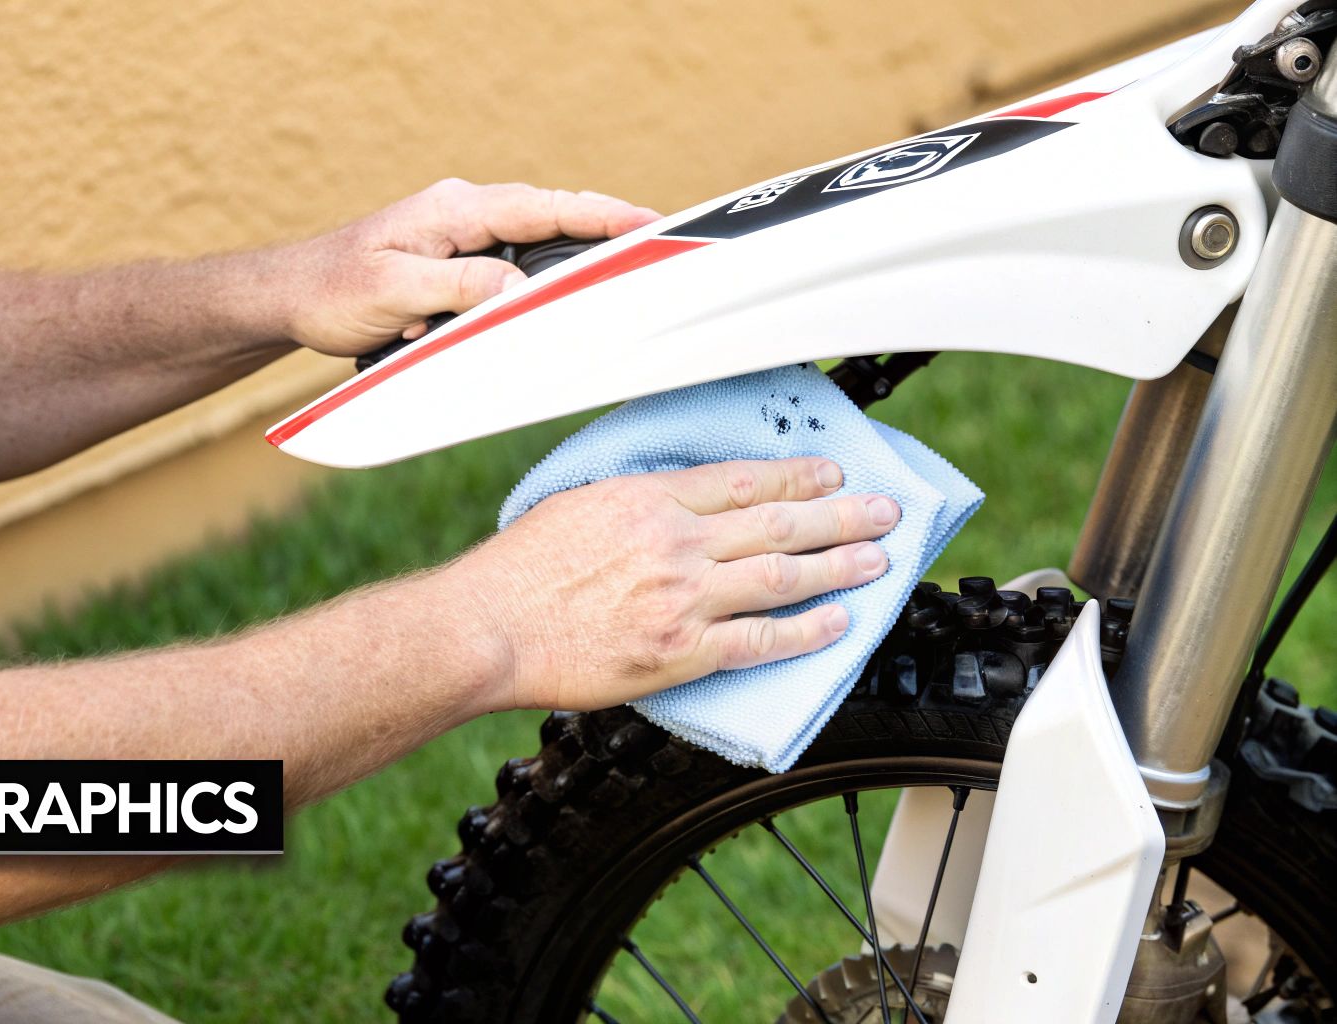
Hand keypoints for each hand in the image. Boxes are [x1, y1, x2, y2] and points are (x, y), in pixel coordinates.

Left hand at [279, 178, 660, 355]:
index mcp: (455, 210)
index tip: (648, 222)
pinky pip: (510, 269)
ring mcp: (461, 237)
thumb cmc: (334, 288)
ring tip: (620, 276)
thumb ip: (460, 287)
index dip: (599, 214)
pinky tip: (556, 301)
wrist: (292, 296)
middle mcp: (463, 215)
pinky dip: (536, 284)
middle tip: (655, 250)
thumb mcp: (396, 291)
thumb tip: (519, 288)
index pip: (542, 206)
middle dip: (602, 232)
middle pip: (549, 219)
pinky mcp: (455, 263)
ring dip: (568, 263)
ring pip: (532, 245)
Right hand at [448, 457, 899, 712]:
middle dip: (840, 513)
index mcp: (648, 499)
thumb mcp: (577, 504)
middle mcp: (675, 542)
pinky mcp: (679, 652)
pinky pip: (759, 640)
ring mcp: (682, 598)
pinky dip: (805, 631)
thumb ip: (636, 501)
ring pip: (782, 576)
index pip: (742, 480)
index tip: (830, 472)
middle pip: (777, 521)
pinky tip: (837, 623)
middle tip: (883, 510)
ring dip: (838, 564)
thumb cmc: (519, 570)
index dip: (795, 475)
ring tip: (876, 559)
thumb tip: (677, 501)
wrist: (489, 628)